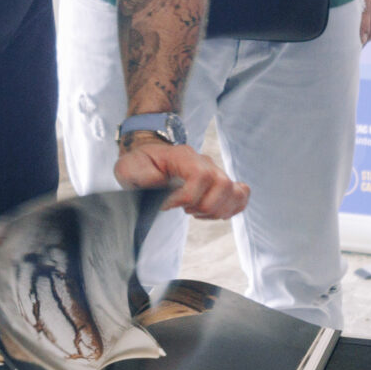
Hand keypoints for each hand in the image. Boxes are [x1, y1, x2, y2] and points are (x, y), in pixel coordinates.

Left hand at [113, 139, 249, 219]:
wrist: (151, 158)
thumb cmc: (140, 164)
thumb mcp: (129, 167)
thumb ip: (142, 176)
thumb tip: (159, 185)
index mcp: (183, 156)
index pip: (199, 175)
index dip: (188, 196)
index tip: (170, 205)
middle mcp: (204, 162)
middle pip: (222, 184)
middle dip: (204, 206)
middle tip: (186, 210)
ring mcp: (215, 172)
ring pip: (234, 192)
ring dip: (217, 210)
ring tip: (197, 212)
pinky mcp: (220, 183)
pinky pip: (240, 194)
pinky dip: (232, 209)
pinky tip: (211, 213)